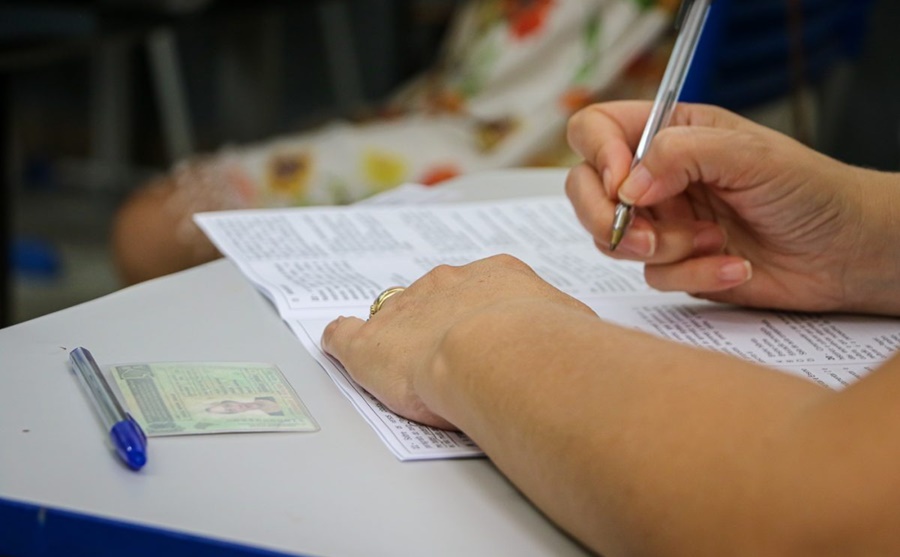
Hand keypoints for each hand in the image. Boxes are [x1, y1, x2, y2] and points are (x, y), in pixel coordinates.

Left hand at [321, 255, 594, 427]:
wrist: (500, 353)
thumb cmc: (546, 343)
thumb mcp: (573, 326)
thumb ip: (567, 328)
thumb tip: (582, 338)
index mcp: (496, 276)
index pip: (480, 288)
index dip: (480, 314)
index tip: (485, 335)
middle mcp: (447, 283)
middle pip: (434, 296)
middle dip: (438, 321)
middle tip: (450, 355)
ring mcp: (404, 309)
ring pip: (393, 313)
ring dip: (397, 332)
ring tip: (402, 358)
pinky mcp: (368, 345)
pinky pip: (345, 335)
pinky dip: (343, 341)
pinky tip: (341, 346)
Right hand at [566, 101, 897, 312]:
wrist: (846, 253)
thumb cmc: (810, 190)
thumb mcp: (750, 155)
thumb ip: (682, 154)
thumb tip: (626, 185)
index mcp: (670, 133)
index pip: (596, 130)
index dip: (597, 156)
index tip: (621, 186)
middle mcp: (657, 176)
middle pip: (585, 190)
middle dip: (606, 218)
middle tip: (644, 236)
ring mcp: (664, 222)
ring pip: (616, 241)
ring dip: (666, 249)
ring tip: (715, 241)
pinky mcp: (677, 264)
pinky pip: (655, 277)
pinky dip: (695, 275)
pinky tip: (736, 265)